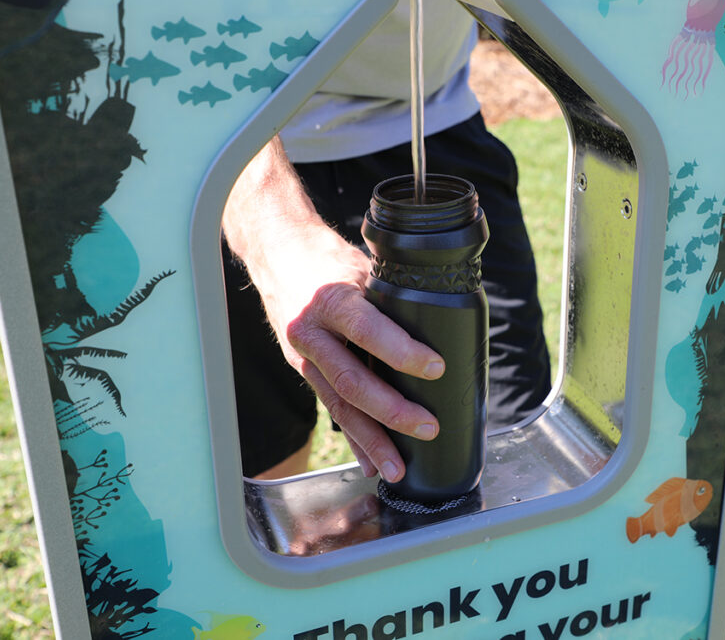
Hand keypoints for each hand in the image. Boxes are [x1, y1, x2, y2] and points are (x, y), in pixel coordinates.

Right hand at [224, 139, 443, 480]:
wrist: (278, 256)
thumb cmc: (330, 261)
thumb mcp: (362, 266)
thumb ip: (391, 295)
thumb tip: (446, 319)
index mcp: (331, 299)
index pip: (367, 329)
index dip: (402, 352)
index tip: (436, 368)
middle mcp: (311, 332)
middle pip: (351, 380)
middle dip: (392, 411)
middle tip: (428, 427)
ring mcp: (303, 356)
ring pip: (339, 405)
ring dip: (371, 440)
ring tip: (397, 468)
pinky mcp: (303, 371)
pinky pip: (331, 408)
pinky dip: (353, 438)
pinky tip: (369, 462)